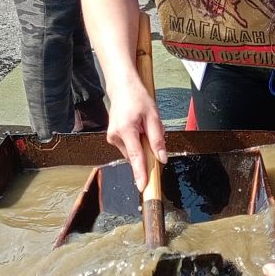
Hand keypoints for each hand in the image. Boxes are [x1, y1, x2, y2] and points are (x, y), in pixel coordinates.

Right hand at [104, 77, 165, 194]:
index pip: (136, 158)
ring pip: (133, 153)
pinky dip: (137, 143)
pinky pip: (129, 147)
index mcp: (126, 130)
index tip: (143, 187)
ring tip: (143, 126)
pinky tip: (138, 128)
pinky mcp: (113, 138)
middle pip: (136, 156)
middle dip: (147, 151)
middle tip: (152, 131)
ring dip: (142, 146)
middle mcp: (116, 136)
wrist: (121, 87)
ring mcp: (112, 138)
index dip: (141, 174)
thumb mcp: (153, 116)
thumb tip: (162, 158)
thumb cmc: (137, 98)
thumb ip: (157, 139)